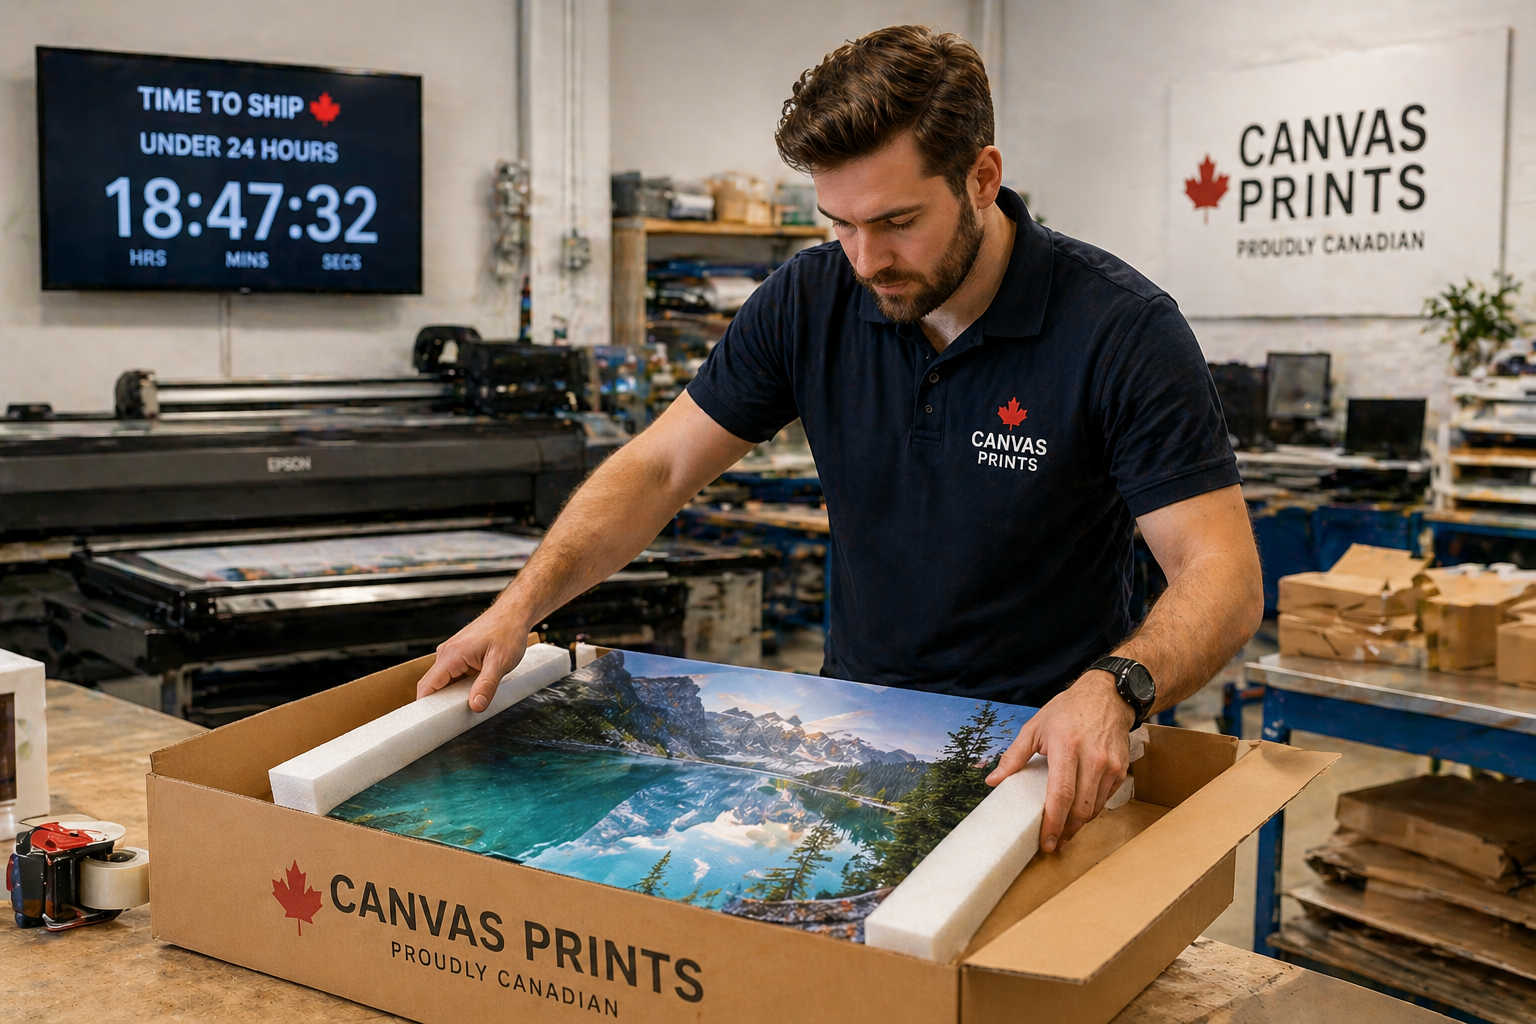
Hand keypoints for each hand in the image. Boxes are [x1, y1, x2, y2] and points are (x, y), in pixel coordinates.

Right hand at [415, 606, 529, 711]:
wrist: (514, 613)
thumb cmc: (508, 632)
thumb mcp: (500, 662)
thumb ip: (487, 685)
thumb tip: (475, 706)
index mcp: (451, 655)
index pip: (427, 686)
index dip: (425, 707)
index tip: (428, 724)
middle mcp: (446, 653)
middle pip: (433, 685)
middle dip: (438, 705)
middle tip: (450, 722)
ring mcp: (452, 653)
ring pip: (443, 681)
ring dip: (450, 696)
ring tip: (463, 711)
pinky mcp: (459, 654)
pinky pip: (452, 675)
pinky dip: (458, 687)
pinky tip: (471, 695)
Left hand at [985, 671, 1134, 852]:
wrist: (1106, 696)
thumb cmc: (1068, 710)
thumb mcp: (1035, 727)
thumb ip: (1014, 756)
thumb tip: (992, 780)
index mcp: (1066, 747)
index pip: (1061, 794)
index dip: (1053, 823)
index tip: (1045, 841)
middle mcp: (1092, 758)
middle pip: (1080, 808)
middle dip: (1066, 832)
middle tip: (1052, 844)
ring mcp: (1110, 765)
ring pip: (1094, 808)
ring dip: (1078, 825)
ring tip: (1063, 831)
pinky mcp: (1120, 771)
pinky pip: (1105, 800)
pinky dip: (1091, 810)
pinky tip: (1078, 813)